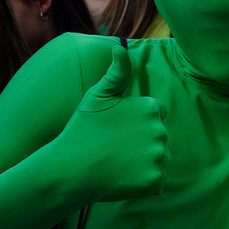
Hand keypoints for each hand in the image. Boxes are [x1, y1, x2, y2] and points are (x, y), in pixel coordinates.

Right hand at [55, 45, 168, 201]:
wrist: (69, 169)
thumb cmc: (82, 130)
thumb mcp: (97, 95)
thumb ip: (116, 72)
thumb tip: (120, 47)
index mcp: (149, 108)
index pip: (155, 114)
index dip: (135, 121)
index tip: (116, 129)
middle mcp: (159, 131)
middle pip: (158, 136)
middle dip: (141, 141)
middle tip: (113, 146)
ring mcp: (157, 157)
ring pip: (159, 158)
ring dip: (144, 161)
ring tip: (117, 161)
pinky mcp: (154, 181)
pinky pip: (157, 180)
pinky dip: (144, 181)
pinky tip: (122, 177)